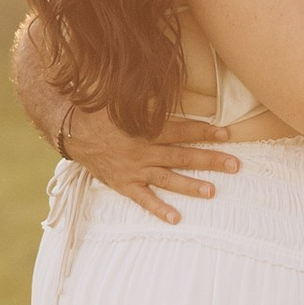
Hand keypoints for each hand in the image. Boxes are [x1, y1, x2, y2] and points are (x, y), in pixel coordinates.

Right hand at [57, 98, 241, 226]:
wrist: (68, 130)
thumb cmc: (98, 110)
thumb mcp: (122, 97)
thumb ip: (148, 96)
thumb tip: (169, 86)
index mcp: (145, 128)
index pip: (182, 130)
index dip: (205, 131)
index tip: (226, 133)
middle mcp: (143, 151)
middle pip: (182, 156)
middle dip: (210, 160)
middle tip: (235, 165)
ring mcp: (134, 170)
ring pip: (168, 178)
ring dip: (191, 185)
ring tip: (213, 191)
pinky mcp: (123, 183)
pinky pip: (143, 199)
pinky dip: (158, 209)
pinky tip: (176, 218)